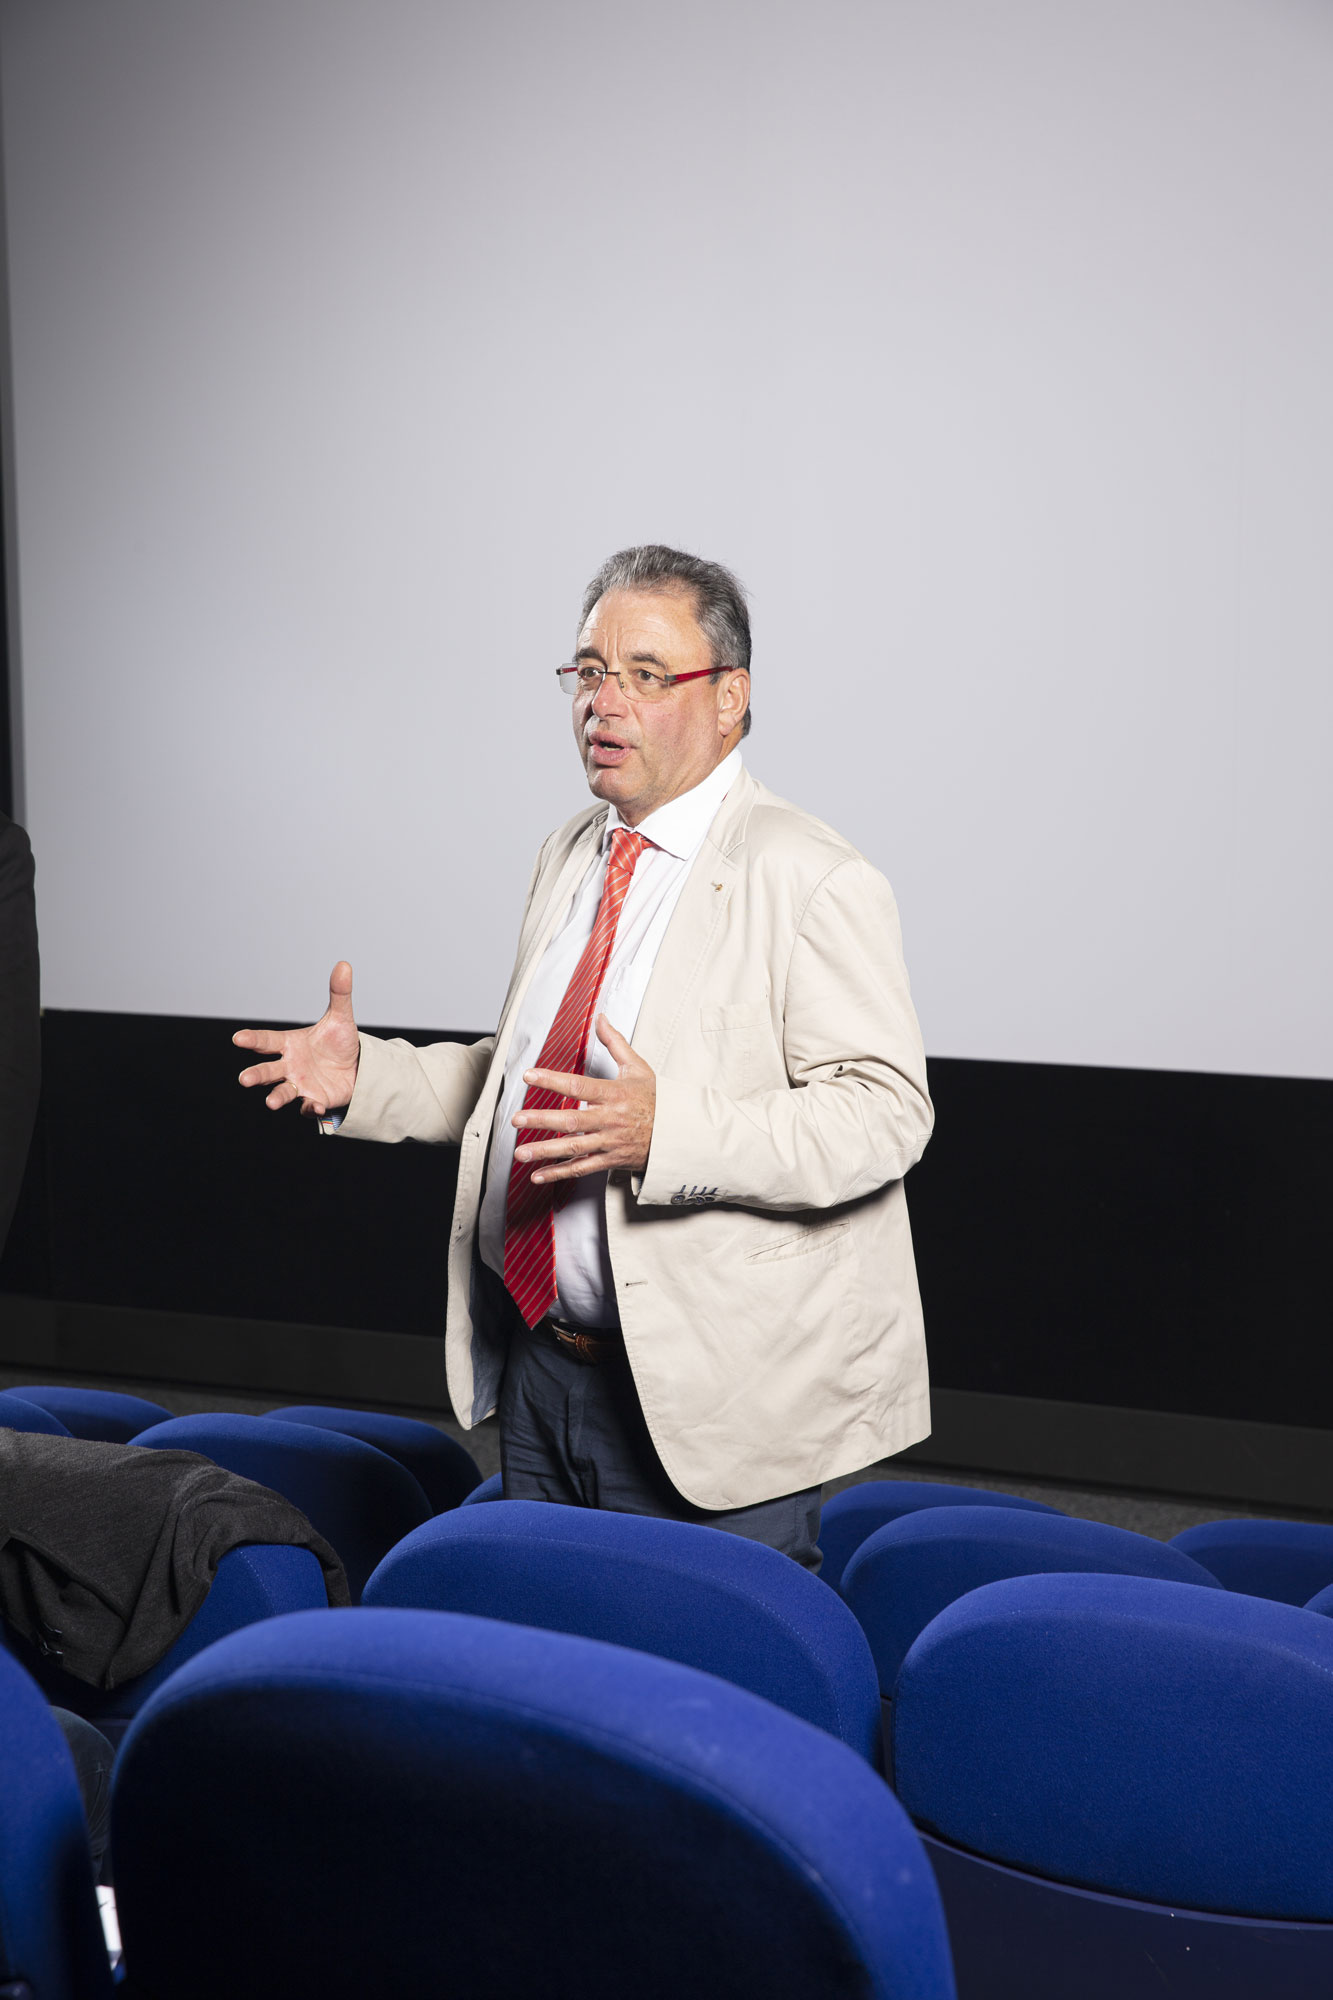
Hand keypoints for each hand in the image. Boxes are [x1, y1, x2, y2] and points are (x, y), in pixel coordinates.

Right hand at [233, 961, 359, 1117]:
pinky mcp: (313, 1100)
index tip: (237, 1038)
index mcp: (289, 1044)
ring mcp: (299, 1084)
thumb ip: (339, 993)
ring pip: (282, 1092)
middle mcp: (289, 1065)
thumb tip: (344, 964)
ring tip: (270, 1102)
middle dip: (256, 1075)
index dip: (252, 1039)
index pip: (267, 1041)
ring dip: (276, 1097)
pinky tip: (317, 1106)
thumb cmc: (339, 1043)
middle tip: (244, 1079)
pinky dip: (310, 1107)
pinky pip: (308, 1106)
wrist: (356, 1068)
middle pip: (267, 1070)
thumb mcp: (341, 1018)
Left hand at [514, 1014, 654, 1181]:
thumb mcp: (637, 1068)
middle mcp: (610, 1119)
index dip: (552, 1080)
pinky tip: (539, 1175)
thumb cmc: (657, 1099)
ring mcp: (610, 1141)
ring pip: (574, 1147)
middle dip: (542, 1120)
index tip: (529, 1076)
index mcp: (614, 1094)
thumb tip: (600, 1018)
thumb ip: (615, 1043)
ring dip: (545, 1151)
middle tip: (517, 1119)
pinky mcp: (611, 1160)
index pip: (578, 1086)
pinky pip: (583, 1168)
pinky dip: (560, 1173)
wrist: (679, 1133)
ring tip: (520, 1151)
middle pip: (572, 1120)